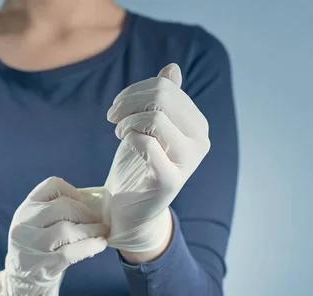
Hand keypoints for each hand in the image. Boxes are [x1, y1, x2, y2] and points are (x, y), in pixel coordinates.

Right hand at [0, 177, 108, 295]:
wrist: (21, 285)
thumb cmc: (40, 249)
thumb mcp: (40, 225)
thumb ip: (59, 212)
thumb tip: (98, 205)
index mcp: (26, 208)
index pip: (52, 186)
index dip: (74, 192)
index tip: (85, 204)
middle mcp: (24, 224)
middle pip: (63, 207)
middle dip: (88, 213)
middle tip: (101, 221)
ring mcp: (30, 246)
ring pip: (67, 229)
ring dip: (92, 230)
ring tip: (103, 232)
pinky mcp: (41, 266)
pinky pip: (70, 252)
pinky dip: (89, 246)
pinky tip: (100, 245)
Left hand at [101, 63, 209, 252]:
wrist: (130, 208)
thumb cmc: (138, 164)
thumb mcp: (148, 125)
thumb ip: (164, 99)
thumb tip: (172, 68)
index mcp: (197, 124)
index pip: (166, 87)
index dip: (135, 90)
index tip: (117, 107)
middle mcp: (200, 141)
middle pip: (162, 98)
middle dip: (128, 102)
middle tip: (113, 117)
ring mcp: (188, 162)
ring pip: (156, 118)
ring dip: (127, 122)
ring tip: (119, 132)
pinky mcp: (170, 181)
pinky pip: (148, 145)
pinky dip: (130, 139)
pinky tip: (125, 145)